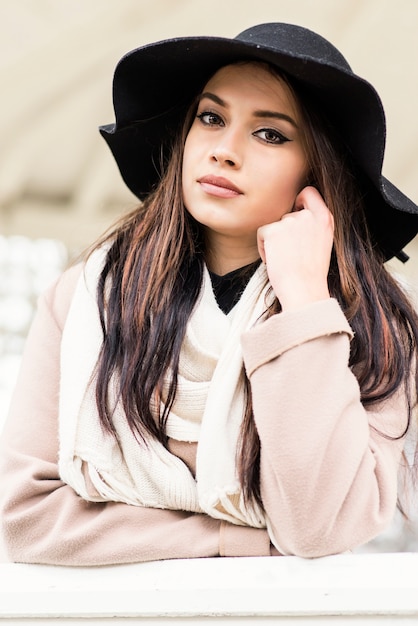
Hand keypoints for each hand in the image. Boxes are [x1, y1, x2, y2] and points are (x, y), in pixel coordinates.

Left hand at [257, 186, 333, 310]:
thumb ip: (313, 225)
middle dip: (284, 232)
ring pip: (274, 226)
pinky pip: (262, 234)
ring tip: (286, 260)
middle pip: (287, 214)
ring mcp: (290, 221)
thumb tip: (296, 214)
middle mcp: (308, 215)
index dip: (300, 200)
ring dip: (275, 242)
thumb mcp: (323, 242)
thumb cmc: (311, 274)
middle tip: (293, 254)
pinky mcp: (273, 230)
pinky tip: (275, 261)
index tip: (296, 210)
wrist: (304, 290)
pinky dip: (264, 248)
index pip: (309, 192)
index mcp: (325, 218)